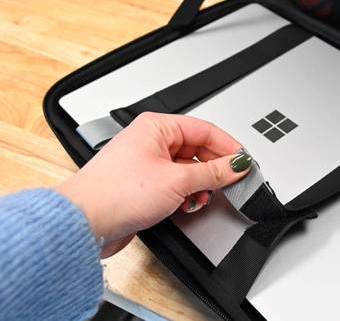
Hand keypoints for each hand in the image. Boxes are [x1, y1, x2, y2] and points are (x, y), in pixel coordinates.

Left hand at [57, 112, 252, 257]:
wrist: (84, 223)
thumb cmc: (115, 193)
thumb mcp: (177, 181)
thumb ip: (214, 173)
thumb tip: (238, 164)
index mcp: (157, 127)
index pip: (205, 130)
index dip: (228, 146)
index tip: (245, 161)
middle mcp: (151, 141)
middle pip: (197, 150)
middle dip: (214, 169)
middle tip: (231, 181)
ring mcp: (148, 163)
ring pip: (188, 169)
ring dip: (199, 185)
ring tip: (202, 196)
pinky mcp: (145, 185)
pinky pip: (176, 184)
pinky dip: (186, 194)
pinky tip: (187, 204)